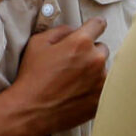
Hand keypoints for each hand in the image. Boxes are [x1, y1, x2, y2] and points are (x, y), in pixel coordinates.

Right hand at [7, 17, 108, 135]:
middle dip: (90, 53)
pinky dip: (93, 89)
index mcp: (81, 43)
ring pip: (104, 70)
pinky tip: (76, 93)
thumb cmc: (32, 77)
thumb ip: (60, 31)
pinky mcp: (101, 100)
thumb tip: (73, 30)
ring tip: (72, 81)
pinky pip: (103, 88)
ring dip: (93, 72)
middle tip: (72, 63)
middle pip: (102, 49)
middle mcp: (96, 60)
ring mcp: (101, 82)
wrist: (31, 111)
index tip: (93, 30)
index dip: (93, 27)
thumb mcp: (38, 43)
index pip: (99, 24)